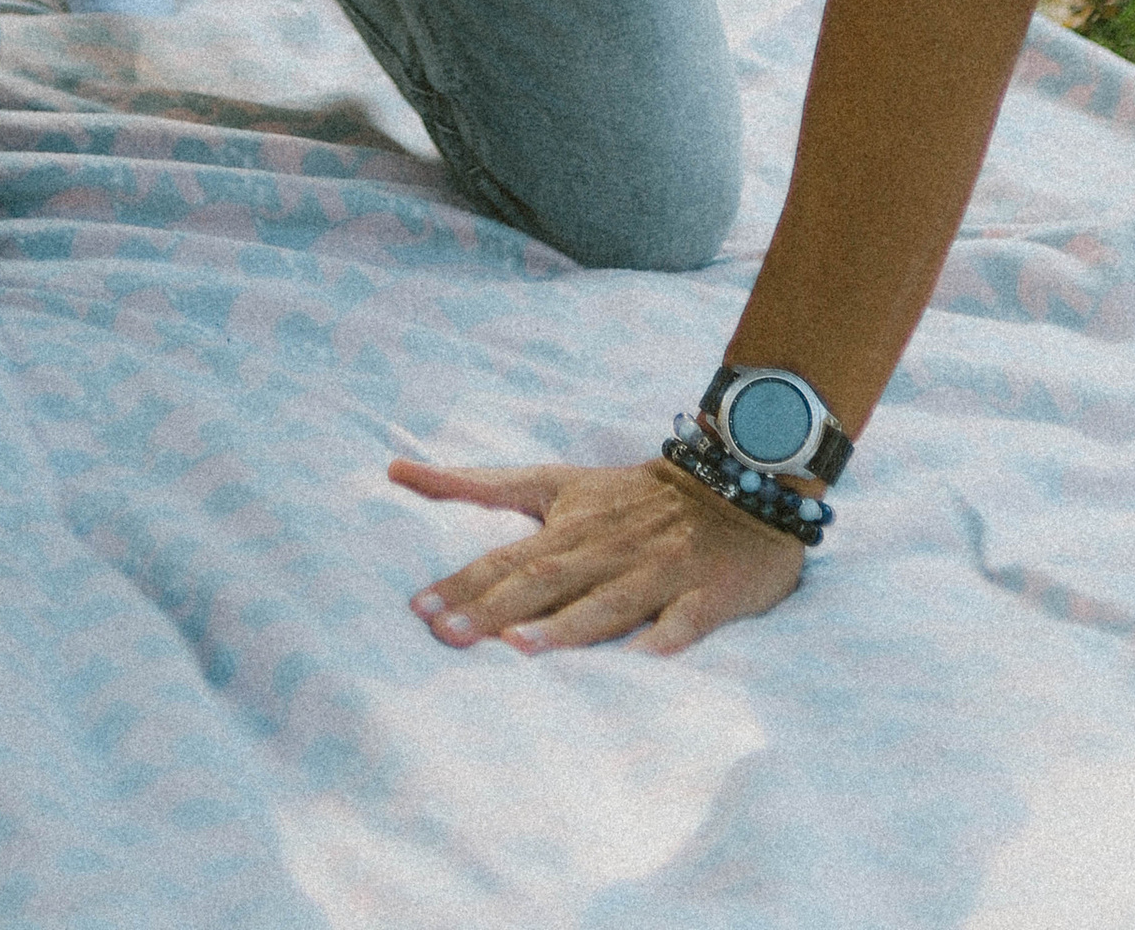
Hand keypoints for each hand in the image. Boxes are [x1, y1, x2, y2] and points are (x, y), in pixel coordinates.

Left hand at [390, 452, 799, 653]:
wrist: (738, 477)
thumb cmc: (634, 495)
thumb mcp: (556, 480)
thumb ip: (481, 484)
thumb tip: (396, 470)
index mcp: (571, 524)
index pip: (507, 555)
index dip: (462, 581)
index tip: (416, 608)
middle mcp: (607, 549)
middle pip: (544, 582)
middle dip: (494, 609)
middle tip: (447, 636)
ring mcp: (656, 571)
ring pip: (606, 604)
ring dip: (565, 628)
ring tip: (522, 649)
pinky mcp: (705, 594)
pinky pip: (682, 623)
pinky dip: (661, 642)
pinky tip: (639, 666)